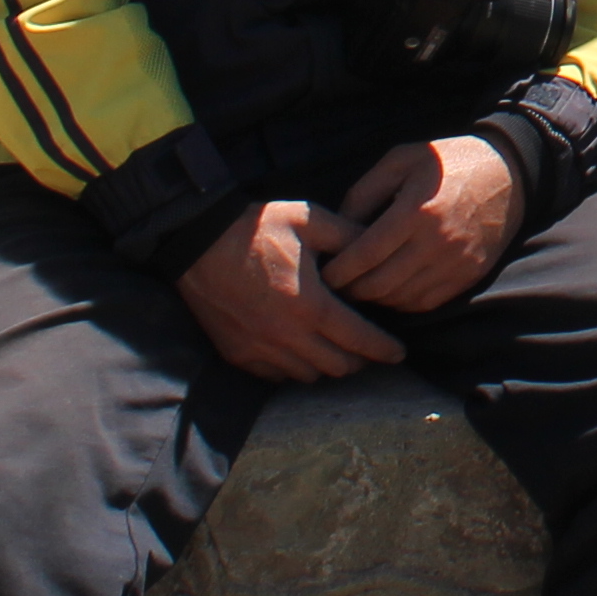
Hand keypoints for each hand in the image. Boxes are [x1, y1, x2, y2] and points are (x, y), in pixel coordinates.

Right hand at [178, 198, 406, 380]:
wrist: (197, 241)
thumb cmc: (257, 227)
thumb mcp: (311, 220)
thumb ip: (350, 235)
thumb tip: (381, 246)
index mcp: (309, 305)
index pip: (358, 339)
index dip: (383, 349)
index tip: (399, 353)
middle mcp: (286, 335)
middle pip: (337, 366)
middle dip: (359, 360)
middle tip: (368, 347)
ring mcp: (259, 348)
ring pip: (308, 375)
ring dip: (328, 365)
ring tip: (337, 348)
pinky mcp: (237, 353)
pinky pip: (276, 376)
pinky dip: (295, 368)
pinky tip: (301, 350)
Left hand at [320, 135, 522, 314]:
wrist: (508, 172)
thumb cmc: (448, 162)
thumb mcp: (401, 160)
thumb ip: (365, 192)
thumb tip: (338, 228)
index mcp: (417, 211)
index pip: (366, 255)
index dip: (339, 270)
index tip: (323, 274)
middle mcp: (438, 243)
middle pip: (380, 284)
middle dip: (352, 290)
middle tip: (336, 286)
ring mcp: (456, 263)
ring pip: (401, 299)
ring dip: (376, 298)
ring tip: (361, 288)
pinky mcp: (469, 275)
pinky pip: (425, 302)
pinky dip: (402, 302)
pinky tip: (391, 289)